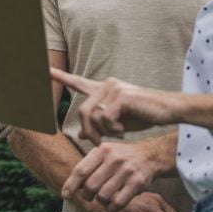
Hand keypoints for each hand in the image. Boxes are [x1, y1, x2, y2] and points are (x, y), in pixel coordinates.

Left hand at [50, 68, 177, 145]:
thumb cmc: (144, 115)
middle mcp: (107, 84)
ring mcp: (114, 88)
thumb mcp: (118, 121)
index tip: (45, 69)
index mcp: (105, 88)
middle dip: (89, 132)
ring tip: (117, 135)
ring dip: (101, 132)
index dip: (60, 76)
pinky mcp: (122, 96)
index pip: (78, 81)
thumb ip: (100, 124)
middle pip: (82, 111)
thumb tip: (81, 134)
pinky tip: (124, 130)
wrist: (168, 110)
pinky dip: (113, 129)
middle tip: (100, 142)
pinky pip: (106, 118)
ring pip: (93, 116)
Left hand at [62, 135, 176, 211]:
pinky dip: (112, 208)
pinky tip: (113, 204)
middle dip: (86, 196)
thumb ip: (86, 166)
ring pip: (103, 196)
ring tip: (103, 198)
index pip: (80, 170)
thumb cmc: (121, 157)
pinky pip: (117, 203)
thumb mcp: (104, 152)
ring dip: (100, 202)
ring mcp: (127, 170)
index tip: (66, 195)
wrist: (150, 156)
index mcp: (103, 150)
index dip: (70, 185)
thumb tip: (66, 190)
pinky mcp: (137, 183)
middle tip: (89, 196)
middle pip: (90, 186)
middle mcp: (114, 158)